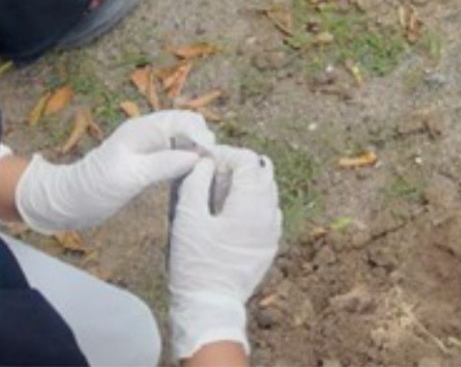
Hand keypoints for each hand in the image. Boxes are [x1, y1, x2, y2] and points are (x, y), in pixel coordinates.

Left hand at [15, 111, 213, 233]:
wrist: (69, 202)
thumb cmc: (94, 188)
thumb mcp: (129, 178)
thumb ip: (162, 164)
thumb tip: (196, 157)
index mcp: (142, 129)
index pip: (182, 120)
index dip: (201, 134)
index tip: (213, 155)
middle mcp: (148, 133)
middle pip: (188, 126)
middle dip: (204, 139)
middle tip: (216, 165)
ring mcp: (150, 147)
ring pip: (185, 140)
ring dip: (199, 150)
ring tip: (212, 170)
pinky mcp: (150, 161)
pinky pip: (177, 155)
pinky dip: (190, 161)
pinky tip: (196, 176)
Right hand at [169, 147, 281, 358]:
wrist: (209, 307)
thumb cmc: (195, 264)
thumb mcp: (187, 219)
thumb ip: (195, 183)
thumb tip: (205, 163)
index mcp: (252, 204)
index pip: (249, 160)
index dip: (226, 154)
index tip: (205, 160)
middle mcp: (270, 214)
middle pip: (262, 172)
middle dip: (238, 166)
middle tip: (210, 173)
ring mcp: (273, 231)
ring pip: (267, 191)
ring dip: (245, 184)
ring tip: (217, 192)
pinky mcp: (268, 245)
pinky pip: (266, 212)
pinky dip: (251, 203)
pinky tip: (228, 213)